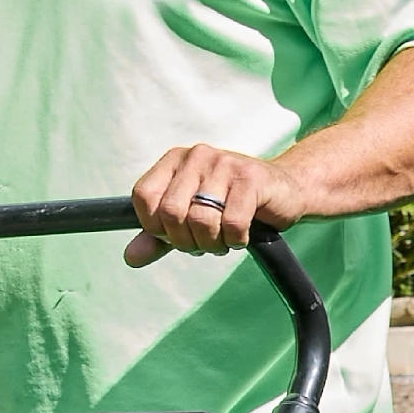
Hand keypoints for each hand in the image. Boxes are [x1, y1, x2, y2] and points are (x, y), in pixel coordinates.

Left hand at [125, 141, 295, 264]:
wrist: (282, 193)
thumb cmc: (229, 206)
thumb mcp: (188, 221)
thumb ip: (158, 237)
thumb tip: (130, 257)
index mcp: (174, 160)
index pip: (144, 198)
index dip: (156, 227)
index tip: (176, 232)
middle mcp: (197, 155)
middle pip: (171, 214)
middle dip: (186, 241)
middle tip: (204, 241)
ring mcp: (225, 163)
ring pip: (201, 221)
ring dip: (212, 244)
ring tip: (223, 238)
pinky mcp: (251, 178)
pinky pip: (232, 225)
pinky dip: (236, 240)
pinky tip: (242, 234)